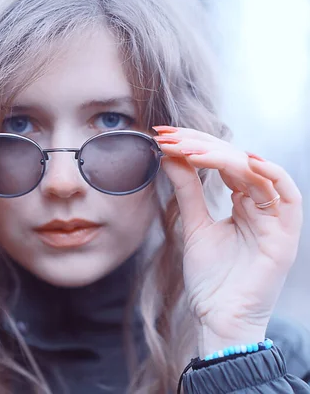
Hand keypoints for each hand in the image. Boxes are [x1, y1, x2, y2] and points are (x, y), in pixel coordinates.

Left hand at [153, 126, 302, 356]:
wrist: (217, 317)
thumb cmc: (210, 278)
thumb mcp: (194, 225)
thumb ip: (187, 191)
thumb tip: (169, 156)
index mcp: (245, 203)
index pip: (224, 162)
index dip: (196, 145)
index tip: (164, 136)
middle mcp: (263, 206)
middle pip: (238, 161)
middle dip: (201, 145)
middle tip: (169, 136)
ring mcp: (276, 220)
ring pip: (258, 172)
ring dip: (223, 156)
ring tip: (188, 149)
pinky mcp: (285, 236)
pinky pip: (288, 196)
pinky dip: (271, 174)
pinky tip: (244, 160)